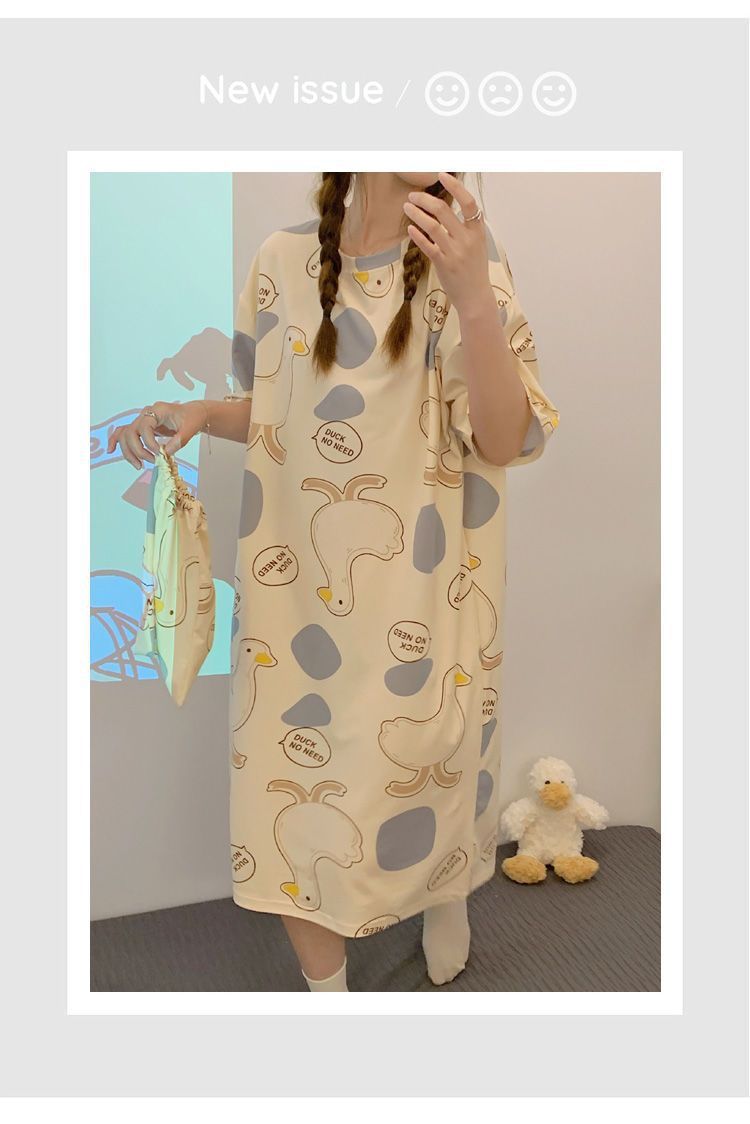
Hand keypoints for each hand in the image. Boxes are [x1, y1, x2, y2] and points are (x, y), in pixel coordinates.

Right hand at [106, 400, 205, 467]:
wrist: (193, 413)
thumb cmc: (192, 418)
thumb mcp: (190, 428)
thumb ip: (180, 440)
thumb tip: (165, 453)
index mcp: (158, 410)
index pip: (144, 427)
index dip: (149, 442)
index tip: (159, 453)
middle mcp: (146, 414)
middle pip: (130, 432)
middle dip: (138, 450)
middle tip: (152, 461)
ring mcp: (142, 420)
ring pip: (125, 435)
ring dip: (129, 452)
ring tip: (139, 466)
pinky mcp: (141, 428)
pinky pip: (123, 433)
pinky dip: (116, 441)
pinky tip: (111, 451)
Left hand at [402, 171, 491, 313]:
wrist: (476, 297)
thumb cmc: (474, 270)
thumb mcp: (478, 245)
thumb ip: (466, 228)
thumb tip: (449, 210)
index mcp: (477, 231)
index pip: (469, 202)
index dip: (455, 186)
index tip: (441, 175)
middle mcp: (467, 239)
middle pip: (443, 210)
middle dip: (424, 199)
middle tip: (413, 195)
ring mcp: (455, 252)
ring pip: (432, 225)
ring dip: (416, 213)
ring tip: (407, 207)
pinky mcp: (443, 264)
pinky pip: (427, 245)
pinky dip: (417, 234)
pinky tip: (410, 228)